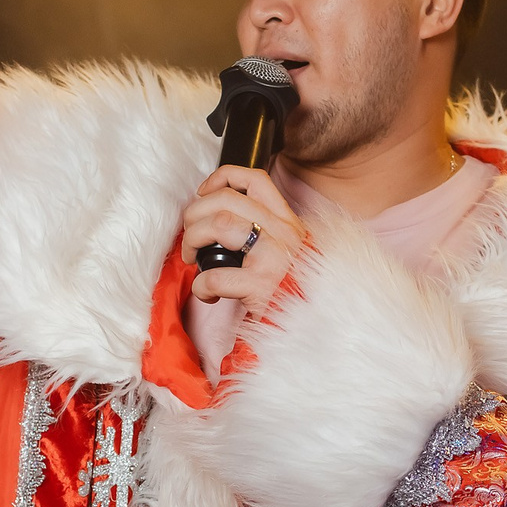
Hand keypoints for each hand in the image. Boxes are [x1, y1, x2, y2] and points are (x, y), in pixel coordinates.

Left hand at [179, 166, 306, 315]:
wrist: (315, 329)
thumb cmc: (292, 293)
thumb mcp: (287, 252)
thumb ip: (263, 231)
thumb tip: (216, 216)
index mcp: (289, 222)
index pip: (255, 179)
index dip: (222, 178)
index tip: (203, 193)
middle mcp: (285, 233)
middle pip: (227, 199)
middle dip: (195, 213)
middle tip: (190, 236)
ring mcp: (275, 258)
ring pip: (219, 224)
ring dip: (193, 239)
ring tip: (192, 259)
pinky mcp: (263, 287)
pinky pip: (216, 276)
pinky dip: (202, 286)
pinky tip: (209, 295)